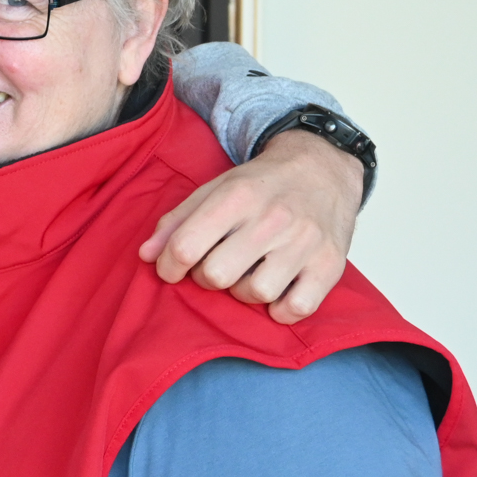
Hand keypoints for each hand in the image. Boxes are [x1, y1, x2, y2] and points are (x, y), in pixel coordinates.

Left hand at [139, 130, 364, 324]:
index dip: (168, 267)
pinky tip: (277, 292)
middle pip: (216, 275)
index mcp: (237, 196)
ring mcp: (305, 242)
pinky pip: (297, 308)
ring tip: (249, 273)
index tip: (171, 269)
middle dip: (207, 277)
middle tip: (216, 266)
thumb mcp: (214, 190)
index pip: (185, 247)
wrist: (323, 166)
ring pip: (255, 293)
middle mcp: (273, 219)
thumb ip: (176, 222)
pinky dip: (281, 309)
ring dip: (244, 292)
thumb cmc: (262, 183)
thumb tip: (146, 256)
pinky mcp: (330, 264)